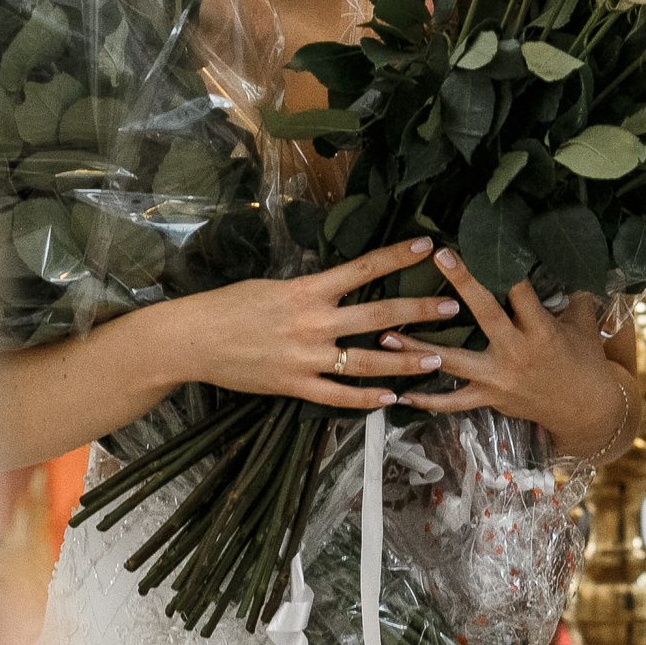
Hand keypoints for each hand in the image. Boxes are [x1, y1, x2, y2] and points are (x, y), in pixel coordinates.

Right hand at [161, 237, 460, 407]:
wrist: (191, 339)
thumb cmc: (227, 305)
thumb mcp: (272, 285)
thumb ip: (309, 289)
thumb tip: (339, 284)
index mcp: (306, 290)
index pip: (363, 268)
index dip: (398, 257)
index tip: (429, 245)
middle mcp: (312, 322)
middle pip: (378, 315)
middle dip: (419, 311)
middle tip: (454, 306)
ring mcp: (306, 358)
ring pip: (368, 361)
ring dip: (406, 360)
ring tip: (437, 359)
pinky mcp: (294, 386)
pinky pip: (338, 396)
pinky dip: (367, 399)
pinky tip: (392, 399)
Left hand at [382, 248, 629, 447]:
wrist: (586, 412)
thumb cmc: (585, 362)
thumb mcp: (584, 324)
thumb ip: (574, 293)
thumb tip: (566, 256)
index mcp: (542, 330)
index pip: (519, 291)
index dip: (502, 264)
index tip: (485, 240)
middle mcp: (517, 352)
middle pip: (485, 313)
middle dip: (462, 283)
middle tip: (439, 257)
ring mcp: (499, 378)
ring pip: (454, 361)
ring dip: (418, 348)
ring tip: (386, 335)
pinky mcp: (489, 399)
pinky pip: (453, 403)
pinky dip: (427, 399)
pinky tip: (401, 391)